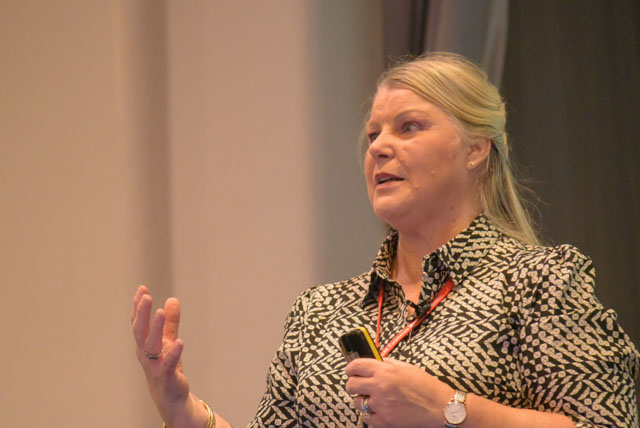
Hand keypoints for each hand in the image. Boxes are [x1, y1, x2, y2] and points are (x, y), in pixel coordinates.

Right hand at [131, 285, 194, 424]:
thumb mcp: (168, 340)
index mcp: (143, 343)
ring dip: (155, 328)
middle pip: (140, 331)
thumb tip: (173, 299)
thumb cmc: (166, 366)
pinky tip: (180, 342)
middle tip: (146, 296)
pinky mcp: (166, 376)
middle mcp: (145, 353)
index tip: (142, 289)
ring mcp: (154, 365)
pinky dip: (173, 353)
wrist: (170, 396)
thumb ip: (171, 322)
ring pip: (151, 345)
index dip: (138, 306)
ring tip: (160, 312)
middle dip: (141, 313)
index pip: (138, 322)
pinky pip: (168, 363)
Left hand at [345, 358, 453, 427]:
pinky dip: (370, 414)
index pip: (356, 366)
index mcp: (386, 370)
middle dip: (353, 384)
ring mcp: (381, 405)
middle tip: (358, 386)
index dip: (350, 368)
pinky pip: (366, 418)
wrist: (441, 407)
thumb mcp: (407, 367)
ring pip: (357, 402)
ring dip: (362, 400)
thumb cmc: (427, 387)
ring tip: (372, 399)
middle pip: (351, 385)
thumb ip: (387, 364)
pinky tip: (378, 410)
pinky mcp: (385, 421)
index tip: (351, 371)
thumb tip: (373, 362)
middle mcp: (380, 386)